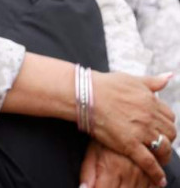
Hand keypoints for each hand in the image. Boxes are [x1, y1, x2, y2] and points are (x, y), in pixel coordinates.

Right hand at [91, 71, 174, 185]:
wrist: (84, 94)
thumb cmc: (104, 84)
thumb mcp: (131, 79)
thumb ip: (151, 81)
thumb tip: (169, 76)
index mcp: (151, 101)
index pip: (169, 116)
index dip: (165, 123)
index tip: (160, 127)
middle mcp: (150, 116)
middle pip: (170, 133)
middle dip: (166, 138)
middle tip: (158, 142)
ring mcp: (141, 131)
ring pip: (163, 148)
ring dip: (164, 155)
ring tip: (161, 159)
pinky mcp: (129, 144)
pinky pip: (148, 162)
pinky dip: (156, 173)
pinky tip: (159, 180)